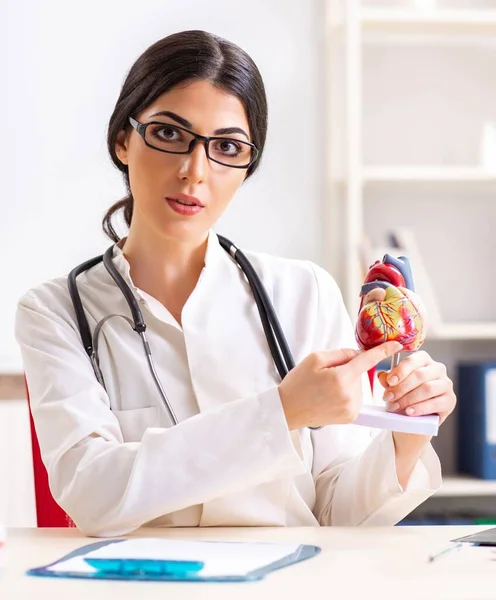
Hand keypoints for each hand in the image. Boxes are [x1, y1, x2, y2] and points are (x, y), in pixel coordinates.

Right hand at [278, 340, 401, 429]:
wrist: (288, 409)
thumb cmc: (298, 383)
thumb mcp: (315, 358)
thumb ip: (341, 353)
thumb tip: (359, 354)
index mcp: (341, 377)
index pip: (368, 360)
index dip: (384, 351)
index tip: (397, 345)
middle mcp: (350, 395)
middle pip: (359, 373)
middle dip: (346, 370)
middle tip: (324, 378)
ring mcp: (352, 408)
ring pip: (358, 386)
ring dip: (346, 383)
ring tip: (325, 390)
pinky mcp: (351, 417)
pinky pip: (356, 397)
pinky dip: (346, 394)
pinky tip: (330, 398)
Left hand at [377, 350, 455, 424]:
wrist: (417, 418)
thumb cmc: (405, 395)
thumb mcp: (394, 385)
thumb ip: (388, 379)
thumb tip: (382, 376)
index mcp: (423, 360)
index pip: (413, 359)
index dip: (401, 370)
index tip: (389, 381)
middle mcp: (438, 369)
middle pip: (420, 375)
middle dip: (401, 387)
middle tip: (388, 397)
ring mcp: (446, 384)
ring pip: (427, 388)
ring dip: (408, 399)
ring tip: (395, 406)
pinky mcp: (450, 400)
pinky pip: (435, 403)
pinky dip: (419, 408)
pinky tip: (409, 412)